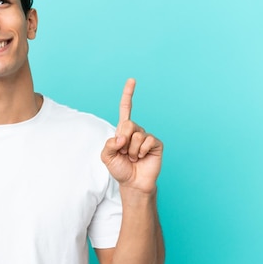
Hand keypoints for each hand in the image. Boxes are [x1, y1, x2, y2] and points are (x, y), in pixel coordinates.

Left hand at [101, 78, 162, 193]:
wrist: (133, 183)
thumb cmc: (120, 169)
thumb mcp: (106, 157)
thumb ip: (108, 144)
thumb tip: (121, 137)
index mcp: (123, 131)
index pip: (126, 109)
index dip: (128, 95)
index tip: (132, 80)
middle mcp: (135, 131)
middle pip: (127, 125)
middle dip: (122, 140)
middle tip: (123, 153)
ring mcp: (146, 137)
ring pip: (136, 136)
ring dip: (131, 150)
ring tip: (132, 158)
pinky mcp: (155, 144)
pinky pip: (147, 141)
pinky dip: (140, 151)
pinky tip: (141, 158)